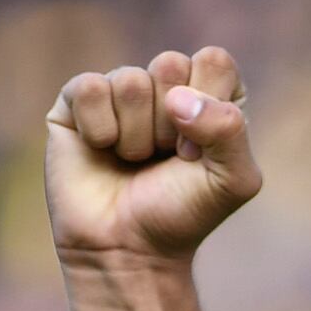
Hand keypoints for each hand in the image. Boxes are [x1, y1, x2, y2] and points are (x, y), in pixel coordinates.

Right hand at [45, 46, 260, 268]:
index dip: (208, 108)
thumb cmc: (182, 213)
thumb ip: (230, 131)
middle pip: (170, 65)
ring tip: (134, 160)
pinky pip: (89, 88)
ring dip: (136, 136)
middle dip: (170, 124)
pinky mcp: (77, 100)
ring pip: (130, 81)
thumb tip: (178, 99)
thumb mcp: (233, 181)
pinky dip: (100, 130)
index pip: (214, 60)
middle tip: (165, 157)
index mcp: (210, 95)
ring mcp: (120, 90)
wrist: (128, 249)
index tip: (198, 152)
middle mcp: (166, 85)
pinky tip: (102, 150)